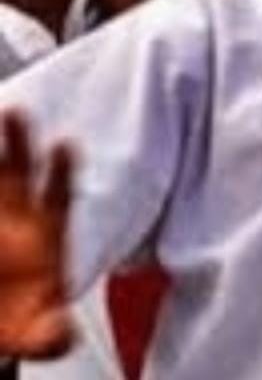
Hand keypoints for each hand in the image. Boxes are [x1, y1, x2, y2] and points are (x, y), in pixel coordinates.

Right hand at [0, 112, 72, 359]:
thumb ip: (51, 335)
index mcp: (48, 231)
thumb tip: (62, 336)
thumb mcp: (38, 333)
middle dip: (19, 141)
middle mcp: (19, 212)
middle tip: (16, 112)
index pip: (59, 196)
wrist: (1, 318)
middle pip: (20, 170)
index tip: (67, 145)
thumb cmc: (26, 321)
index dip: (63, 172)